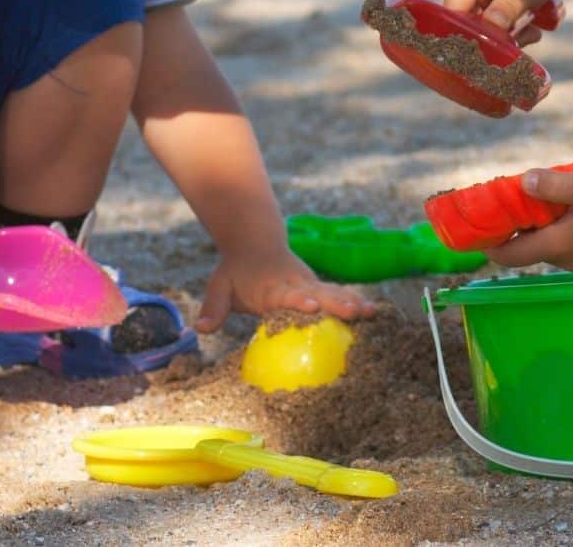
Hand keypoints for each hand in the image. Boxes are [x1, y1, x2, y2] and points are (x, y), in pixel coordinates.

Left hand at [195, 247, 375, 333]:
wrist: (255, 243)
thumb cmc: (236, 271)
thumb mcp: (219, 286)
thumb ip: (213, 308)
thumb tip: (199, 330)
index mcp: (272, 287)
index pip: (287, 295)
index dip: (298, 301)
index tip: (310, 305)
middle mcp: (295, 285)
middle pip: (318, 293)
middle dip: (336, 303)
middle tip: (354, 311)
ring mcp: (310, 284)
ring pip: (333, 292)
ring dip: (351, 302)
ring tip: (370, 312)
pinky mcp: (318, 286)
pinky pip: (337, 295)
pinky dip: (354, 302)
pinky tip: (374, 313)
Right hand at [444, 0, 565, 41]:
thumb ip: (507, 8)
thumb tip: (489, 30)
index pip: (454, 12)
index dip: (472, 34)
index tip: (500, 47)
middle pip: (465, 22)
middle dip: (495, 36)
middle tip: (527, 36)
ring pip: (477, 27)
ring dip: (505, 35)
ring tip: (532, 30)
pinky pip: (484, 24)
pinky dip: (505, 30)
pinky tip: (527, 26)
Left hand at [486, 166, 572, 271]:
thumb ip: (552, 186)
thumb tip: (522, 183)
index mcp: (561, 246)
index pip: (510, 254)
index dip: (488, 241)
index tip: (474, 223)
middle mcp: (569, 260)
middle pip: (527, 247)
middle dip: (512, 226)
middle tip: (504, 197)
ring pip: (548, 244)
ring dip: (536, 223)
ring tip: (533, 193)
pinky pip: (566, 242)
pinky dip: (556, 226)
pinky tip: (564, 202)